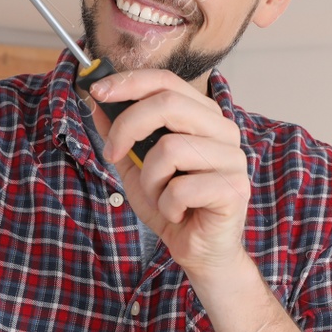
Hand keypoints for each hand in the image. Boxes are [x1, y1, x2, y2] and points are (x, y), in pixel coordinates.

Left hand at [87, 68, 251, 277]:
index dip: (129, 82)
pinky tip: (178, 214)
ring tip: (160, 196)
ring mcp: (232, 158)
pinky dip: (167, 205)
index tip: (97, 92)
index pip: (166, 81)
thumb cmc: (173, 204)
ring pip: (170, 149)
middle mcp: (223, 130)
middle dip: (128, 126)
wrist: (198, 250)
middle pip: (168, 103)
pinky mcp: (234, 188)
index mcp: (203, 116)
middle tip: (112, 154)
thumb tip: (98, 102)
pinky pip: (181, 188)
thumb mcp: (136, 165)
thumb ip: (121, 133)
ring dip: (150, 180)